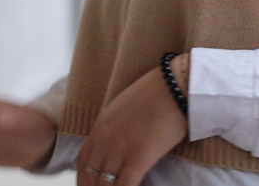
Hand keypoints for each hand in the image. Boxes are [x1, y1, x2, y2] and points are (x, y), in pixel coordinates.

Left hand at [76, 54, 189, 185]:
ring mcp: (121, 148)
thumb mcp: (124, 107)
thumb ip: (114, 126)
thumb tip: (116, 144)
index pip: (82, 162)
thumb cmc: (157, 92)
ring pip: (105, 185)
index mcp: (100, 126)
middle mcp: (105, 139)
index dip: (84, 180)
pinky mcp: (139, 157)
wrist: (176, 84)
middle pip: (91, 177)